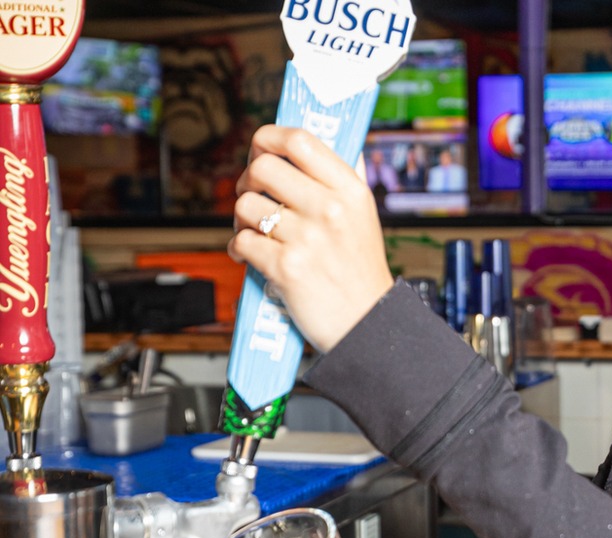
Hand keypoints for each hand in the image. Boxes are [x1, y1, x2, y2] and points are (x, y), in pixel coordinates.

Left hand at [229, 125, 394, 352]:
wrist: (366, 322)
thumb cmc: (360, 269)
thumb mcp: (364, 214)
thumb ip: (343, 176)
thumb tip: (326, 139)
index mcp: (350, 190)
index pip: (299, 140)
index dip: (269, 137)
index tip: (262, 147)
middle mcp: (330, 209)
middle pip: (262, 167)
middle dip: (248, 181)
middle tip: (255, 196)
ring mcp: (307, 238)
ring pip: (245, 205)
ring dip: (242, 219)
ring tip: (259, 233)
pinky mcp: (286, 268)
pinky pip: (241, 241)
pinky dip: (239, 249)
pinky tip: (254, 257)